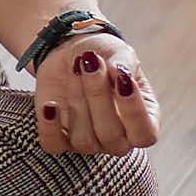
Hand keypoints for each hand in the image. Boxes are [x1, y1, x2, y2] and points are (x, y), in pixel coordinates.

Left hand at [34, 30, 159, 155]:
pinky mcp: (59, 138)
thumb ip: (125, 63)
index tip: (122, 79)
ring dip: (77, 99)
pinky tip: (50, 105)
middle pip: (111, 136)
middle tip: (90, 62)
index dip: (134, 111)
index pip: (145, 134)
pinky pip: (53, 144)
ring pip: (83, 139)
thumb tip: (120, 73)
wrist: (73, 51)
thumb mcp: (120, 52)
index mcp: (143, 120)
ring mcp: (89, 142)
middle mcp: (118, 138)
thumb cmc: (105, 55)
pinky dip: (50, 126)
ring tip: (75, 68)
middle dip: (98, 95)